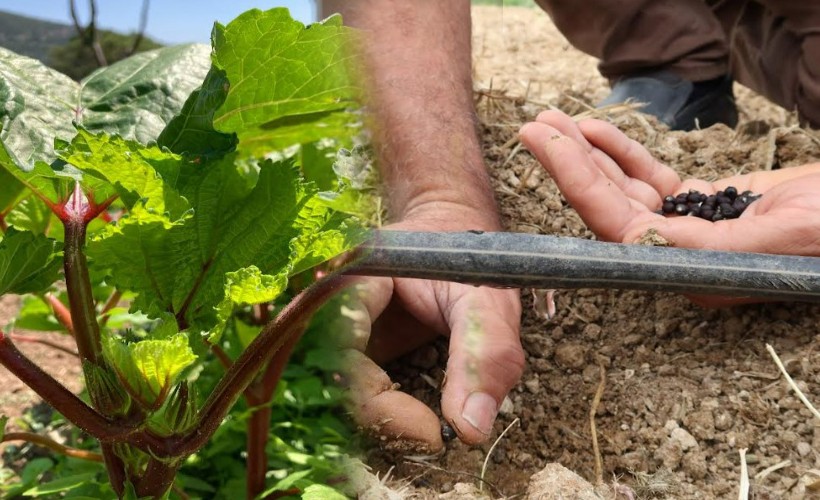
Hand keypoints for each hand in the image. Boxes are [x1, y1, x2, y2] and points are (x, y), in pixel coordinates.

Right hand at [341, 207, 522, 452]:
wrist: (454, 237)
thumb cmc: (468, 260)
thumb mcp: (486, 300)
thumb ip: (484, 356)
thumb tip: (472, 429)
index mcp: (347, 282)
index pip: (342, 362)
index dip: (382, 408)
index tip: (436, 432)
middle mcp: (326, 308)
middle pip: (330, 389)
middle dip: (383, 422)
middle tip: (436, 437)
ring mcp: (333, 330)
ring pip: (335, 400)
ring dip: (382, 423)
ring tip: (430, 428)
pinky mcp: (347, 350)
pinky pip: (351, 395)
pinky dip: (383, 416)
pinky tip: (415, 418)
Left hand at [519, 110, 819, 304]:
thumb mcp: (776, 237)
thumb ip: (705, 243)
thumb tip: (637, 238)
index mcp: (691, 271)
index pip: (617, 225)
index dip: (577, 182)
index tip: (545, 141)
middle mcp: (679, 255)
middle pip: (609, 206)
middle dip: (569, 163)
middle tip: (535, 124)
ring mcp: (688, 227)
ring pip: (624, 188)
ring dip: (588, 153)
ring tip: (553, 120)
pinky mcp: (702, 205)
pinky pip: (650, 177)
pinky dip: (623, 153)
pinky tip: (595, 131)